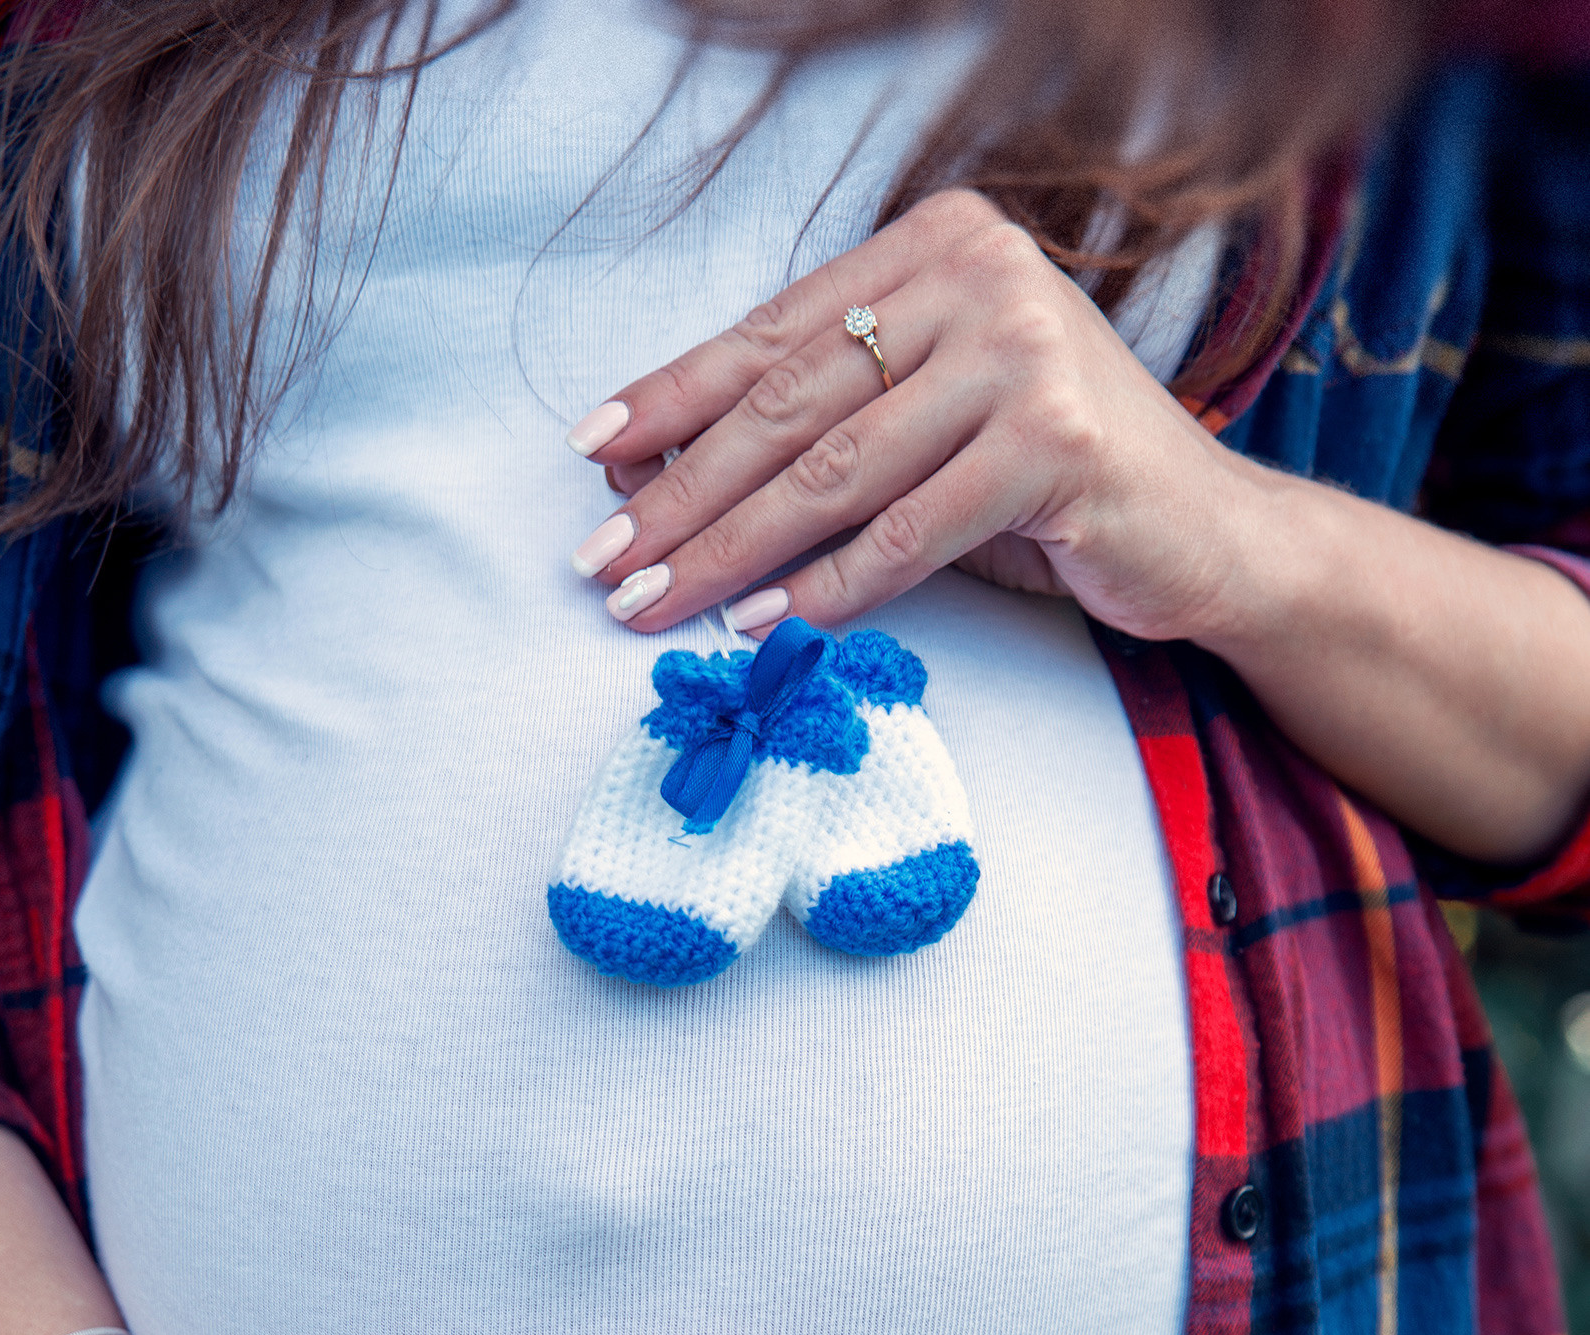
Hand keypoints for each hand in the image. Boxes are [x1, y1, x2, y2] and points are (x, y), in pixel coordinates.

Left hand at [569, 183, 1589, 862]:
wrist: (1206, 534)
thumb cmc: (1050, 487)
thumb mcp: (926, 433)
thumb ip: (819, 430)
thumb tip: (649, 472)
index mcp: (941, 245)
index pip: (775, 334)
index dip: (673, 399)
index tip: (592, 457)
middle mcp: (983, 277)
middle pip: (793, 404)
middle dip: (684, 494)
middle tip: (605, 561)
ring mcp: (1025, 352)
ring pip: (836, 471)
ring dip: (731, 552)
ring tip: (657, 605)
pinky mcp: (1055, 443)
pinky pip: (907, 530)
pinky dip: (827, 587)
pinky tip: (762, 623)